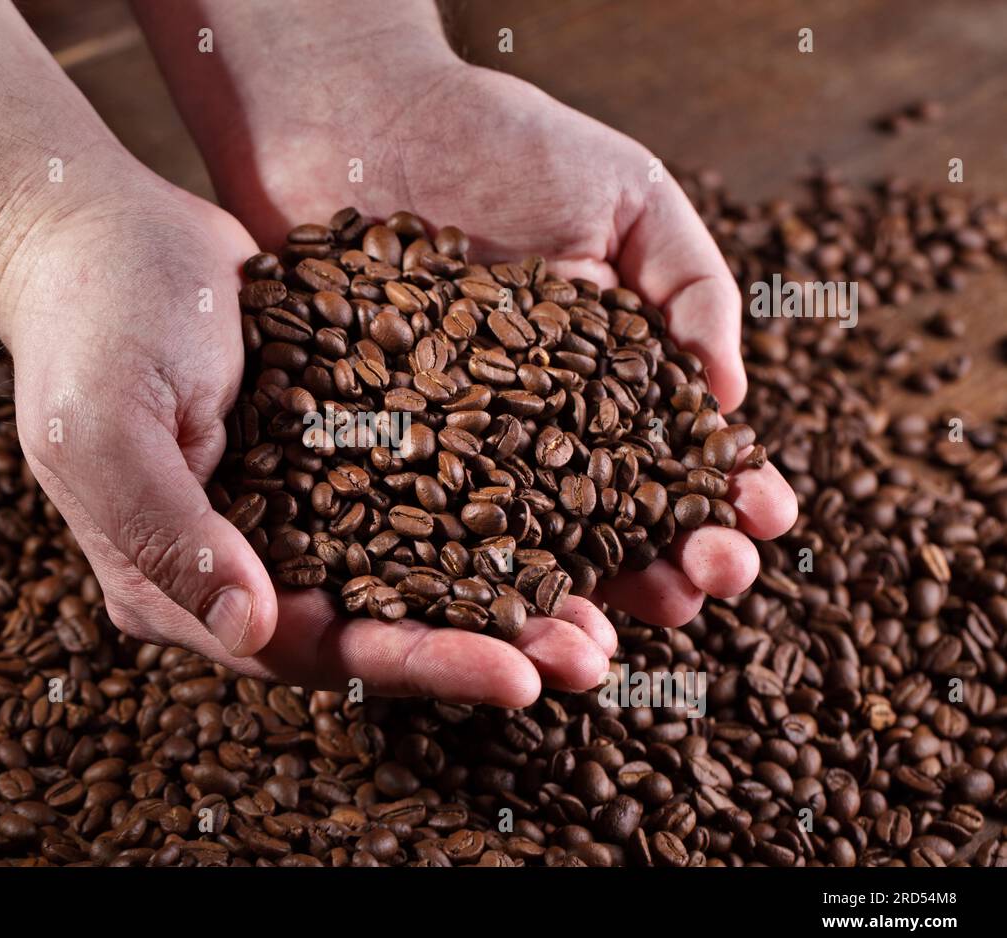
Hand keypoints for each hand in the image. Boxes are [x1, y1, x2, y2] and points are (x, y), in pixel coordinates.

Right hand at [0, 154, 599, 705]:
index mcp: (179, 586)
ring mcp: (288, 512)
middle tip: (589, 659)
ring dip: (501, 592)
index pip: (313, 650)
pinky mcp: (325, 455)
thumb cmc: (91, 322)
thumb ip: (168, 533)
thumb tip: (253, 630)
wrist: (97, 230)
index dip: (415, 663)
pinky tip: (561, 513)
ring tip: (603, 609)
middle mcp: (245, 565)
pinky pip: (413, 497)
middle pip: (377, 627)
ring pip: (409, 573)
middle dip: (483, 646)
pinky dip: (483, 512)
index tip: (516, 673)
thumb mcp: (107, 427)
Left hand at [198, 59, 798, 632]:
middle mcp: (535, 428)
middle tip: (710, 583)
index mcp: (606, 375)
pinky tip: (506, 619)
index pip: (675, 453)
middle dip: (670, 560)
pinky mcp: (374, 461)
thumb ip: (690, 287)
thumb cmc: (497, 141)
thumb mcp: (625, 195)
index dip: (722, 491)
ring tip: (618, 637)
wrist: (354, 121)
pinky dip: (464, 587)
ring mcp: (456, 452)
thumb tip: (731, 398)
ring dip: (577, 602)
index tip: (763, 520)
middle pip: (610, 519)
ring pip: (524, 551)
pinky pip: (421, 538)